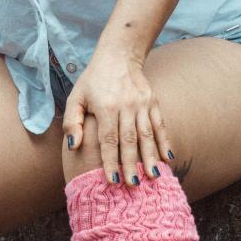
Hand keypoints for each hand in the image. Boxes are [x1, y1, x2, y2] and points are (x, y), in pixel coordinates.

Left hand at [61, 44, 173, 186]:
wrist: (118, 55)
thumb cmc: (93, 81)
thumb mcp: (76, 97)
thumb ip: (72, 122)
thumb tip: (73, 146)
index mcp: (105, 107)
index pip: (108, 139)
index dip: (110, 161)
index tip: (112, 181)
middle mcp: (125, 106)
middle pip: (129, 140)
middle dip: (131, 164)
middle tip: (133, 185)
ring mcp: (141, 104)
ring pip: (147, 134)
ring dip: (151, 156)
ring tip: (153, 176)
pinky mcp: (153, 101)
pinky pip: (160, 125)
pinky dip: (164, 141)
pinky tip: (168, 158)